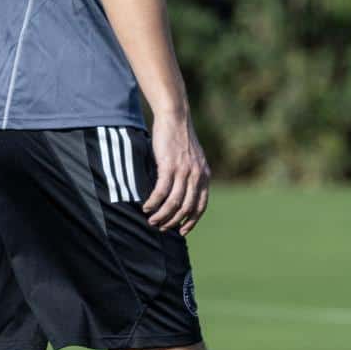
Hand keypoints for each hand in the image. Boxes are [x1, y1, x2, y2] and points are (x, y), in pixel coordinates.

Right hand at [146, 113, 210, 234]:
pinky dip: (153, 202)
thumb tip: (181, 193)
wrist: (176, 117)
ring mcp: (183, 172)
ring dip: (161, 215)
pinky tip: (146, 207)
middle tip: (160, 227)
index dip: (191, 221)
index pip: (200, 206)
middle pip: (186, 208)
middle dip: (173, 221)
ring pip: (173, 202)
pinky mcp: (169, 166)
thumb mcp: (192, 159)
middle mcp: (196, 176)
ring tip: (151, 220)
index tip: (182, 231)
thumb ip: (190, 175)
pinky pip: (161, 191)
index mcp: (204, 176)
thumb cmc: (180, 138)